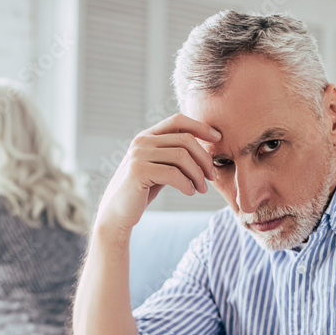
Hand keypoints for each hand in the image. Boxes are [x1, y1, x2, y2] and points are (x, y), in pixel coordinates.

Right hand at [96, 114, 220, 233]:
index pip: (178, 120)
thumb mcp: (159, 168)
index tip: (218, 138)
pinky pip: (173, 174)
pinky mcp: (138, 171)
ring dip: (197, 174)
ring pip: (182, 157)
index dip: (200, 126)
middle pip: (184, 139)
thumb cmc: (141, 191)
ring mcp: (138, 155)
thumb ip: (174, 155)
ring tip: (202, 188)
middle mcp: (141, 141)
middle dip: (204, 158)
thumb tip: (205, 145)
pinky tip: (189, 192)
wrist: (117, 213)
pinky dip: (187, 184)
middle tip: (211, 176)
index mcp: (146, 136)